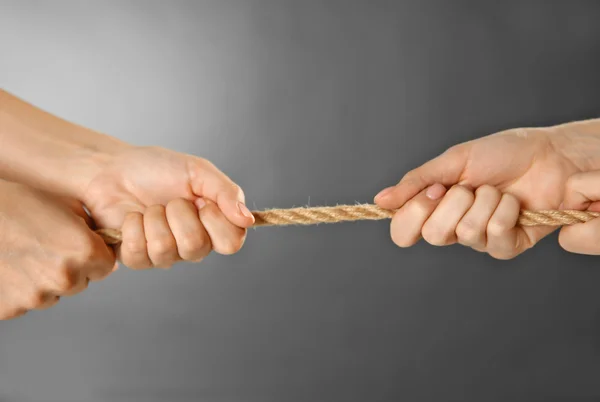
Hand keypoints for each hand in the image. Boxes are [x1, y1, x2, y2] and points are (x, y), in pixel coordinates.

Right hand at [0, 181, 115, 319]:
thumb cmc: (15, 202)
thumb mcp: (66, 206)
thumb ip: (92, 232)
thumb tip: (109, 259)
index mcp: (84, 252)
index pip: (104, 267)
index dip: (92, 255)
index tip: (75, 245)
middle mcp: (64, 279)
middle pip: (80, 283)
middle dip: (69, 268)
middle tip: (43, 247)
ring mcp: (35, 297)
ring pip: (51, 294)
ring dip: (42, 280)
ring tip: (21, 253)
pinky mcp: (8, 308)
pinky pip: (23, 302)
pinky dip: (16, 289)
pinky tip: (6, 266)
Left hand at [81, 146, 254, 268]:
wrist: (114, 168)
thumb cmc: (157, 168)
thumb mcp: (198, 171)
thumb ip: (226, 192)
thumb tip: (248, 219)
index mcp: (214, 223)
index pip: (232, 242)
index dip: (217, 222)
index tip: (202, 201)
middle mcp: (194, 243)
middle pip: (197, 248)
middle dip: (179, 215)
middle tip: (171, 200)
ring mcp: (166, 254)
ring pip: (167, 251)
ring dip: (153, 219)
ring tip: (149, 207)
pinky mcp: (138, 258)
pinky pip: (139, 255)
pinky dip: (132, 228)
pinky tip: (132, 218)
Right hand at [374, 121, 599, 258]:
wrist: (548, 153)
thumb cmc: (501, 153)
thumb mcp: (453, 161)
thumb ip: (416, 182)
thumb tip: (381, 200)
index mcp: (433, 207)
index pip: (403, 232)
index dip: (414, 214)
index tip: (433, 190)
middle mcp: (452, 227)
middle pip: (433, 235)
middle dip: (453, 203)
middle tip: (468, 186)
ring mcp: (479, 239)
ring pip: (466, 234)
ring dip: (484, 202)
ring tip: (496, 189)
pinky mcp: (506, 246)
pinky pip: (495, 239)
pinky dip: (505, 213)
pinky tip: (513, 203)